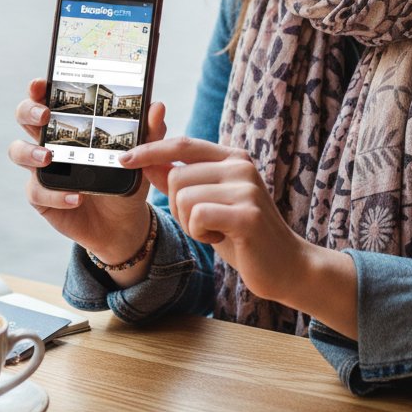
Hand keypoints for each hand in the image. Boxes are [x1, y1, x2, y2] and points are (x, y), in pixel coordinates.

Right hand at [8, 78, 169, 262]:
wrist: (122, 221)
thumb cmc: (126, 178)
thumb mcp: (142, 155)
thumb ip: (149, 131)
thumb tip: (158, 106)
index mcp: (71, 122)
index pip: (49, 97)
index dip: (39, 88)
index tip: (41, 84)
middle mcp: (50, 140)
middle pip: (24, 116)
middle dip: (29, 111)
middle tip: (45, 116)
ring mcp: (41, 168)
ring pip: (18, 151)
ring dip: (30, 151)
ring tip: (49, 158)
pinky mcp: (41, 196)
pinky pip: (37, 191)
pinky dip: (56, 194)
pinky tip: (76, 197)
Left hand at [119, 137, 309, 305]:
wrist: (287, 266)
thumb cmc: (243, 235)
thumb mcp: (209, 203)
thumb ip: (181, 181)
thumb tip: (147, 162)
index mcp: (232, 158)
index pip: (183, 144)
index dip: (151, 149)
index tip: (124, 159)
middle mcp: (241, 166)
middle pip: (177, 176)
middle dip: (178, 207)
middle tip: (204, 224)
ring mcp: (246, 188)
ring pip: (184, 197)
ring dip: (190, 223)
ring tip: (216, 231)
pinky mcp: (247, 214)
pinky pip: (198, 216)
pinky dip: (200, 233)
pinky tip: (221, 239)